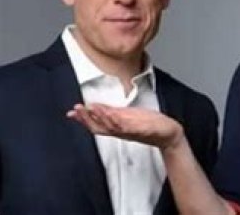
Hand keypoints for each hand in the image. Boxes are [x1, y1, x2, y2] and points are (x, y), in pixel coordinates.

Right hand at [67, 103, 184, 150]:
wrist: (168, 133)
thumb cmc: (149, 124)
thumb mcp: (128, 116)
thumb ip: (112, 112)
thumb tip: (95, 106)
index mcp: (117, 127)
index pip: (96, 124)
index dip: (83, 119)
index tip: (71, 112)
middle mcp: (121, 131)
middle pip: (99, 127)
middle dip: (87, 119)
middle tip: (76, 110)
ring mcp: (130, 131)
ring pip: (111, 127)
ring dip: (100, 117)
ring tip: (90, 108)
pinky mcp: (141, 129)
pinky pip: (127, 127)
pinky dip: (118, 121)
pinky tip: (111, 114)